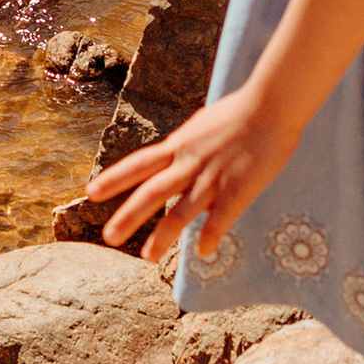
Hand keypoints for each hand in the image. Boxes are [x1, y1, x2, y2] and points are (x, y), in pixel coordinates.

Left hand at [87, 81, 300, 270]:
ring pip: (180, 212)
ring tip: (147, 258)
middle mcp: (189, 162)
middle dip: (128, 216)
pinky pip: (219, 220)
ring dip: (162, 237)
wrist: (272, 105)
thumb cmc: (241, 111)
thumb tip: (175, 153)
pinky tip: (203, 255)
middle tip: (109, 238)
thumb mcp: (202, 124)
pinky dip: (209, 238)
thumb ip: (187, 144)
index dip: (114, 179)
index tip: (91, 193)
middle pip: (151, 192)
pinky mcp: (237, 189)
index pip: (139, 163)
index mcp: (179, 144)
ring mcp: (212, 177)